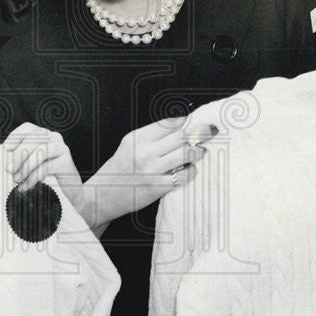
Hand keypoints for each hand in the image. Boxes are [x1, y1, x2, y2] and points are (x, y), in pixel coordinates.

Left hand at [4, 123, 86, 218]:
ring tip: (16, 179)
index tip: (5, 150)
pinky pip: (47, 167)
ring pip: (42, 151)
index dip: (15, 137)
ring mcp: (62, 148)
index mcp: (43, 134)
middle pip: (34, 139)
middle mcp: (54, 137)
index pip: (27, 128)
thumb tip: (4, 161)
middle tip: (9, 169)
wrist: (70, 193)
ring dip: (26, 166)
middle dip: (19, 154)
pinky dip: (33, 177)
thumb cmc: (46, 177)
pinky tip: (24, 187)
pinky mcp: (66, 162)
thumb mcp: (31, 165)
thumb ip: (19, 159)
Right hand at [84, 116, 217, 227]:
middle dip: (201, 131)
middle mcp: (145, 152)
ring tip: (201, 151)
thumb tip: (182, 123)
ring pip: (186, 154)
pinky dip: (191, 171)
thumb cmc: (120, 168)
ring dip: (198, 151)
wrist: (103, 195)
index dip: (187, 120)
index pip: (169, 122)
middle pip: (181, 135)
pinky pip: (183, 176)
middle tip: (212, 130)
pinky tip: (190, 170)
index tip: (199, 119)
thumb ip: (153, 134)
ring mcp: (152, 170)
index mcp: (138, 137)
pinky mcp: (157, 187)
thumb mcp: (130, 144)